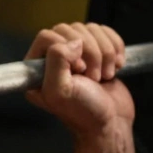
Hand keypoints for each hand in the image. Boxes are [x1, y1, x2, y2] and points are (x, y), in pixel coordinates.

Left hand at [25, 23, 134, 138]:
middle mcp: (53, 59)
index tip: (78, 71)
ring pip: (90, 29)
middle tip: (93, 77)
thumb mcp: (60, 91)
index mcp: (36, 69)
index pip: (47, 36)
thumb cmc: (83, 112)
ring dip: (104, 52)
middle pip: (70, 29)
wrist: (111, 123)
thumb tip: (73, 42)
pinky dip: (115, 47)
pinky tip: (115, 67)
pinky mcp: (96, 52)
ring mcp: (75, 54)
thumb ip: (56, 61)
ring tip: (104, 75)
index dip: (65, 48)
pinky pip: (105, 32)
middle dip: (89, 51)